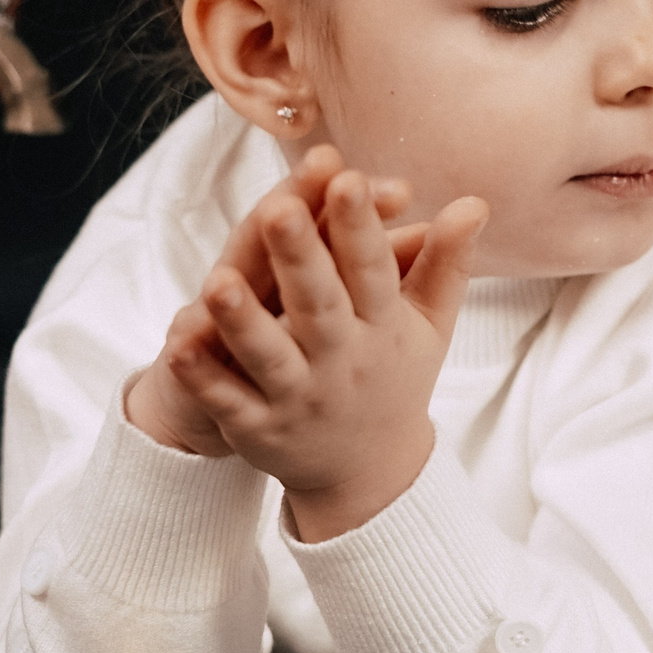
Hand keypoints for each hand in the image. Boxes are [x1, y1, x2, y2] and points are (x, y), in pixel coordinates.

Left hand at [160, 145, 486, 541]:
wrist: (371, 473)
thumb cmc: (395, 376)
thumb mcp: (430, 324)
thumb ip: (445, 262)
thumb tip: (474, 202)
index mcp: (382, 326)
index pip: (373, 270)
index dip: (361, 227)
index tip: (349, 179)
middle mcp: (342, 360)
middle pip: (319, 306)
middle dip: (300, 258)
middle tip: (279, 209)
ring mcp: (299, 398)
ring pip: (269, 357)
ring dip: (244, 322)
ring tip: (218, 282)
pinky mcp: (260, 430)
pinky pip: (229, 402)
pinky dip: (205, 378)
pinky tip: (177, 345)